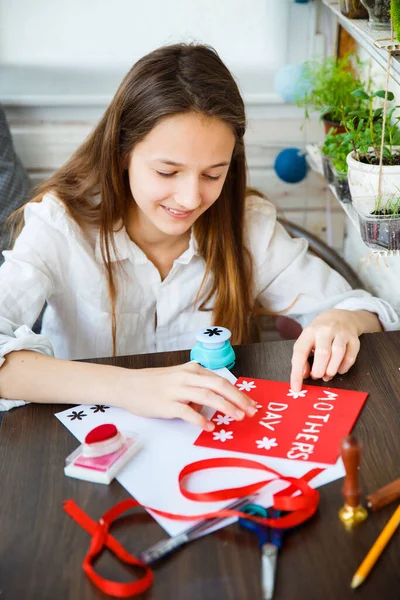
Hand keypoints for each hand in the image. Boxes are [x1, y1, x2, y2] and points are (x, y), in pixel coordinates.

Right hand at [118, 361, 258, 429]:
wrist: (127, 385)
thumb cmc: (154, 384)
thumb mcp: (179, 379)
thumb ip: (198, 388)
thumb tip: (215, 403)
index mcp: (193, 370)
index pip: (222, 381)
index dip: (239, 393)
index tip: (252, 404)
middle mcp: (187, 376)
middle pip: (219, 385)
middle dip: (238, 399)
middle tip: (251, 412)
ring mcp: (176, 390)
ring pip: (207, 396)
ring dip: (225, 407)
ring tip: (238, 417)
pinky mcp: (166, 404)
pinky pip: (187, 412)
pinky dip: (200, 419)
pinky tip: (209, 427)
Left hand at [290, 309, 370, 391]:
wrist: (340, 317)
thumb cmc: (319, 333)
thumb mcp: (307, 340)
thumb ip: (302, 357)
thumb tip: (303, 375)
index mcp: (309, 332)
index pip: (300, 352)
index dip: (297, 372)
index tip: (295, 388)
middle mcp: (325, 331)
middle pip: (322, 353)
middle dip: (319, 370)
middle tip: (317, 376)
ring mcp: (341, 334)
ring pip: (338, 353)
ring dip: (331, 369)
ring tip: (327, 375)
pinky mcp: (354, 339)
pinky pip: (350, 356)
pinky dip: (344, 367)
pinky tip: (338, 370)